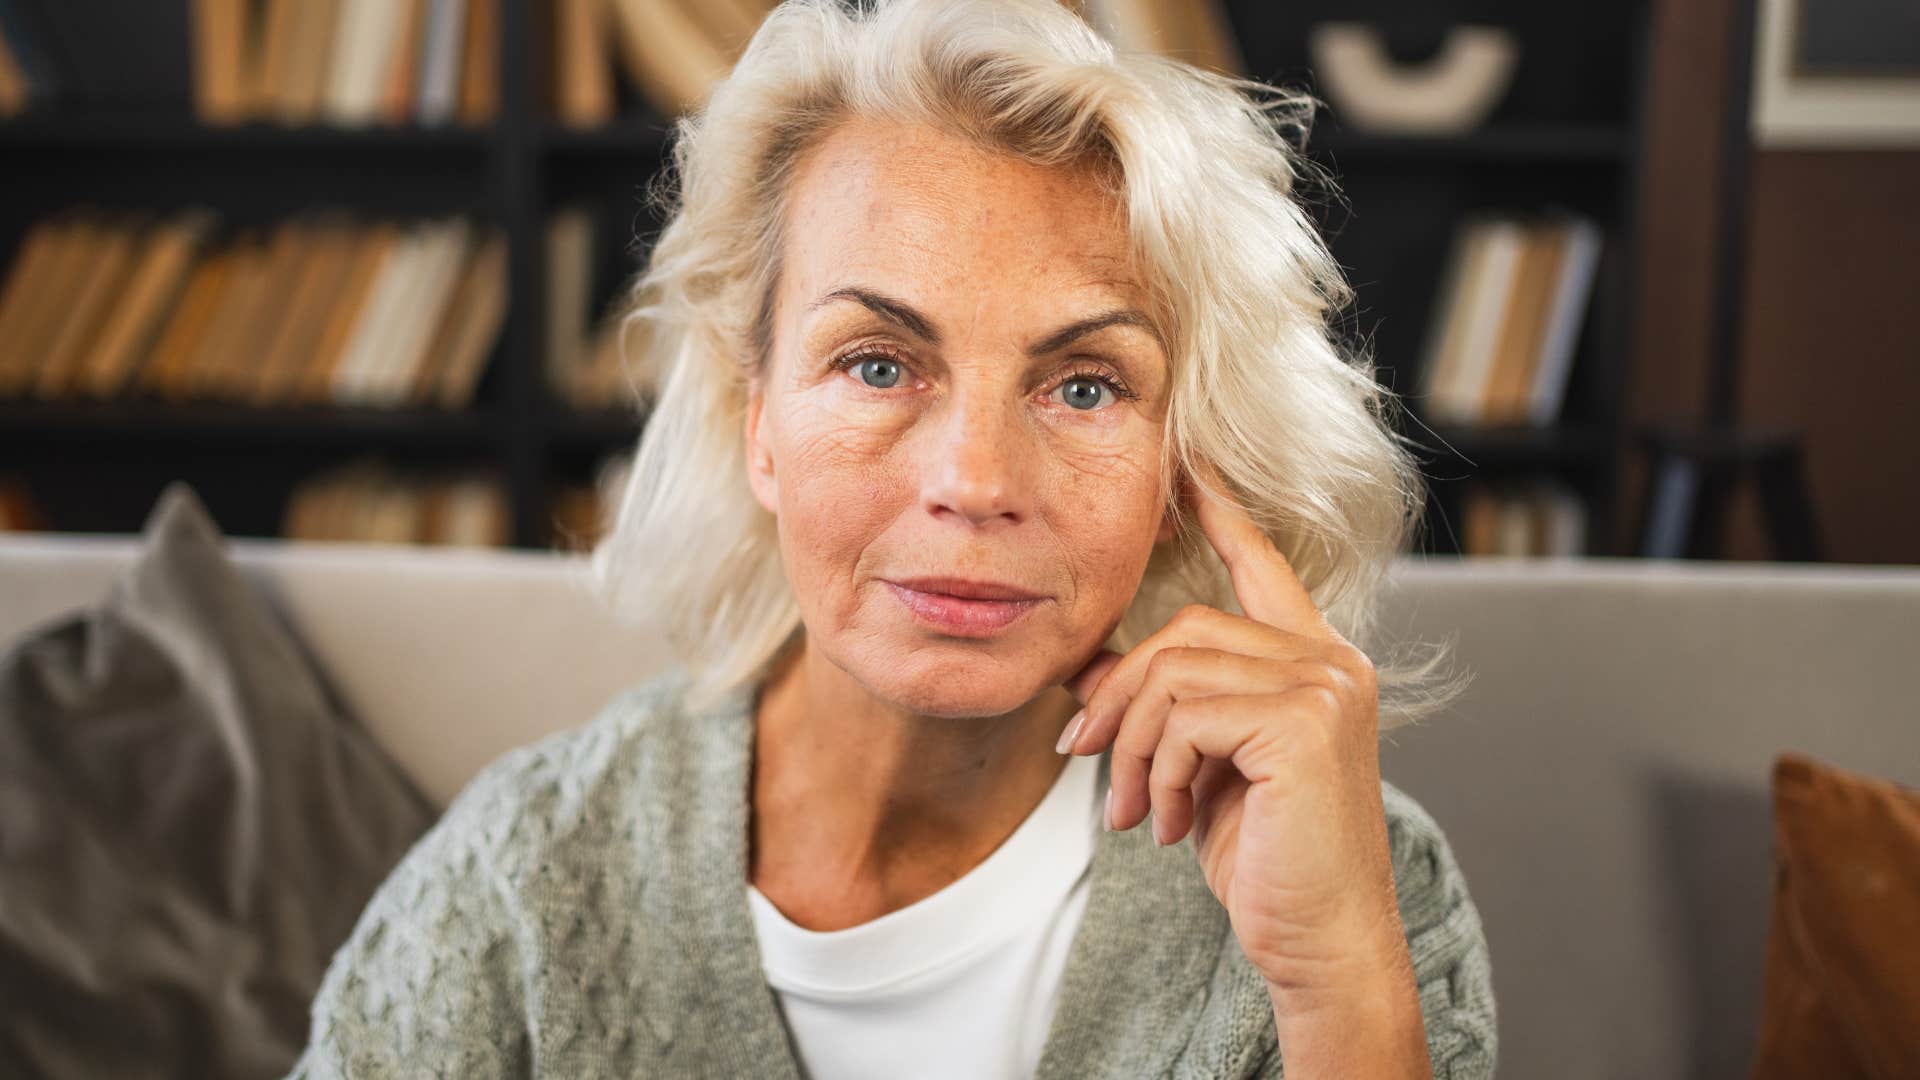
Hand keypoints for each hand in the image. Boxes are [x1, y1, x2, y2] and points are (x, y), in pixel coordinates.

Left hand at [1058, 464, 1428, 1071]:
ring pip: (1175, 673)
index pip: (1262, 565)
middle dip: (1120, 694)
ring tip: (1134, 811)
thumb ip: (1171, 708)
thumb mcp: (1205, 768)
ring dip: (1134, 747)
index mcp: (1317, 662)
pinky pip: (1186, 715)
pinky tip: (1170, 823)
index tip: (1188, 465)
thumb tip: (1089, 669)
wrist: (1321, 941)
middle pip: (1185, 629)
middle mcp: (1332, 661)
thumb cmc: (1268, 860)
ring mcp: (1326, 686)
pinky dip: (1159, 770)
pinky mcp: (1305, 721)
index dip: (1222, 511)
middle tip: (1085, 757)